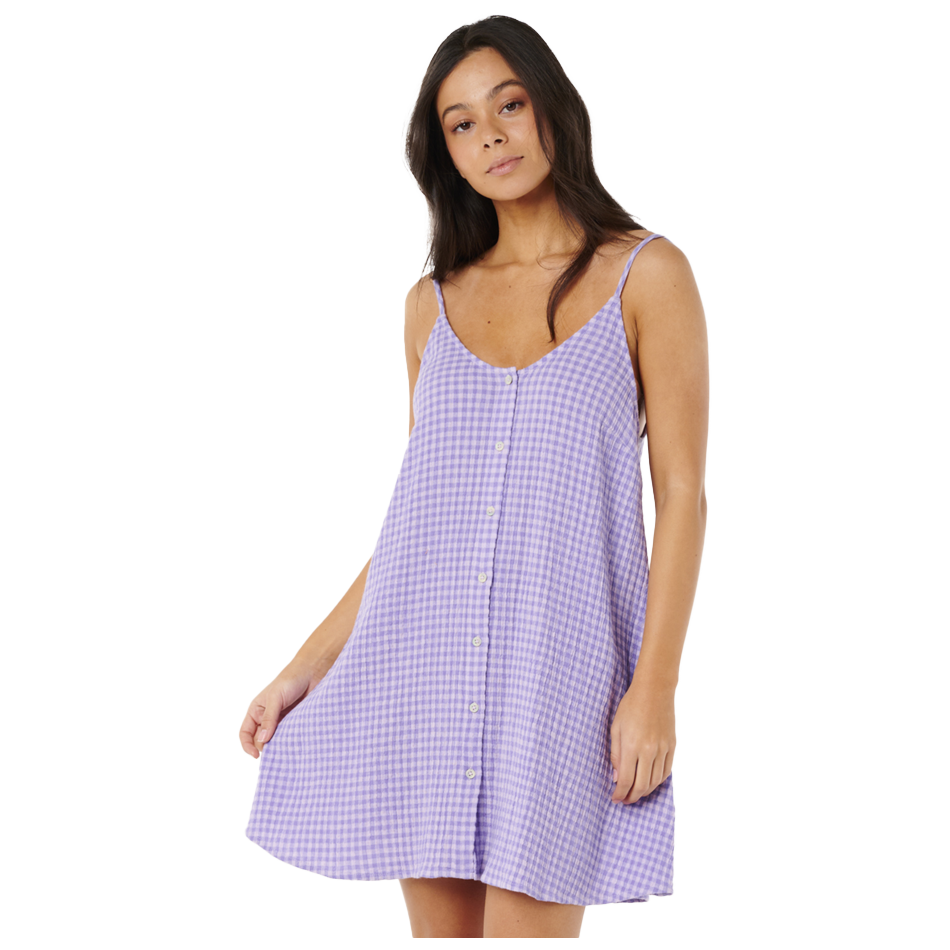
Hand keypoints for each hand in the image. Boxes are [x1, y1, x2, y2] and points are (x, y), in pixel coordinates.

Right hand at [238, 662, 318, 758]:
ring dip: (280, 745)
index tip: (257, 756)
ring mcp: (281, 721)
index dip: (247, 745)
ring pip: (276, 740)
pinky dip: (291, 742)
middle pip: (260, 740)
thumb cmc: (290, 680)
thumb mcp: (275, 698)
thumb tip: (262, 740)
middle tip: (276, 752)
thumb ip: (269, 719)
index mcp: (256, 711)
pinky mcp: (295, 723)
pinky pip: (290, 737)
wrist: (312, 672)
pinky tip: (295, 744)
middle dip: (266, 747)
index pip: (245, 733)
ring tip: (286, 748)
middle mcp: (266, 718)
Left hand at [608, 676, 675, 803]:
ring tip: (635, 792)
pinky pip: (666, 771)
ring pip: (655, 781)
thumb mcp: (616, 728)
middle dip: (631, 797)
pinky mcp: (672, 746)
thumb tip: (617, 777)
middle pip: (641, 785)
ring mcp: (663, 749)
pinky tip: (649, 782)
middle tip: (624, 800)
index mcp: (632, 746)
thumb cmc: (630, 707)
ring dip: (644, 791)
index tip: (615, 799)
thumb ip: (616, 755)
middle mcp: (649, 751)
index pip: (626, 780)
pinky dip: (657, 781)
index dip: (620, 793)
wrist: (654, 691)